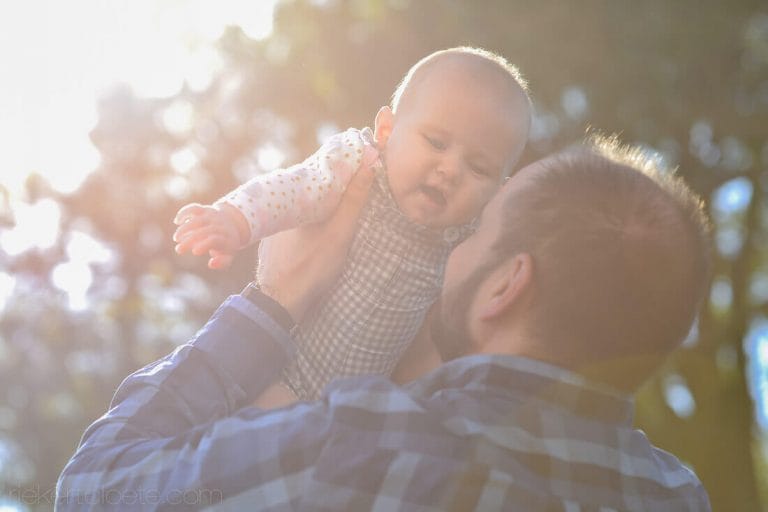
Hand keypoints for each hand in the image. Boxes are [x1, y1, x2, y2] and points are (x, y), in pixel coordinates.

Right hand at [173, 203, 248, 268]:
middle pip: (204, 231)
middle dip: (190, 240)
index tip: (194, 252)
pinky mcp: (205, 210)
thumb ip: (222, 262)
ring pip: (197, 220)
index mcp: (226, 237)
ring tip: (176, 239)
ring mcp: (212, 216)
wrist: (232, 224)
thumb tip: (211, 264)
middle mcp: (219, 225)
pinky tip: (177, 221)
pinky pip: (194, 208)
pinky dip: (184, 212)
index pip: (215, 240)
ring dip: (184, 229)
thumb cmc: (226, 244)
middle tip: (179, 250)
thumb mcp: (228, 255)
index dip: (205, 245)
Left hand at [256, 167, 375, 321]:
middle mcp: (279, 203)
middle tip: (357, 183)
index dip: (342, 167)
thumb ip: (353, 201)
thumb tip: (367, 165)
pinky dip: (308, 216)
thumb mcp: (339, 233)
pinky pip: (294, 217)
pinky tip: (318, 226)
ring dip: (319, 201)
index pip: (321, 170)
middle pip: (311, 185)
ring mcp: (274, 220)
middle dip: (333, 184)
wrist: (280, 299)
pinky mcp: (272, 235)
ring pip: (303, 202)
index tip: (362, 166)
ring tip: (341, 202)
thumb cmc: (312, 266)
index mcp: (296, 197)